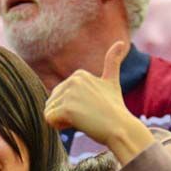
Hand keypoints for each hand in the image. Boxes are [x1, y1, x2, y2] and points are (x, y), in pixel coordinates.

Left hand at [45, 42, 154, 163]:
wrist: (121, 128)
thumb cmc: (115, 108)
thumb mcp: (112, 82)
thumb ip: (112, 62)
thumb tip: (121, 42)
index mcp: (79, 75)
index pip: (59, 96)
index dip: (71, 106)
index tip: (89, 107)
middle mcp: (72, 80)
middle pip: (52, 102)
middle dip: (64, 113)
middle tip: (87, 115)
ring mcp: (69, 94)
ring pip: (49, 111)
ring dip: (62, 120)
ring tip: (84, 119)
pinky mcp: (66, 109)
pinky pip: (48, 119)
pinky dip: (59, 126)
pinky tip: (78, 124)